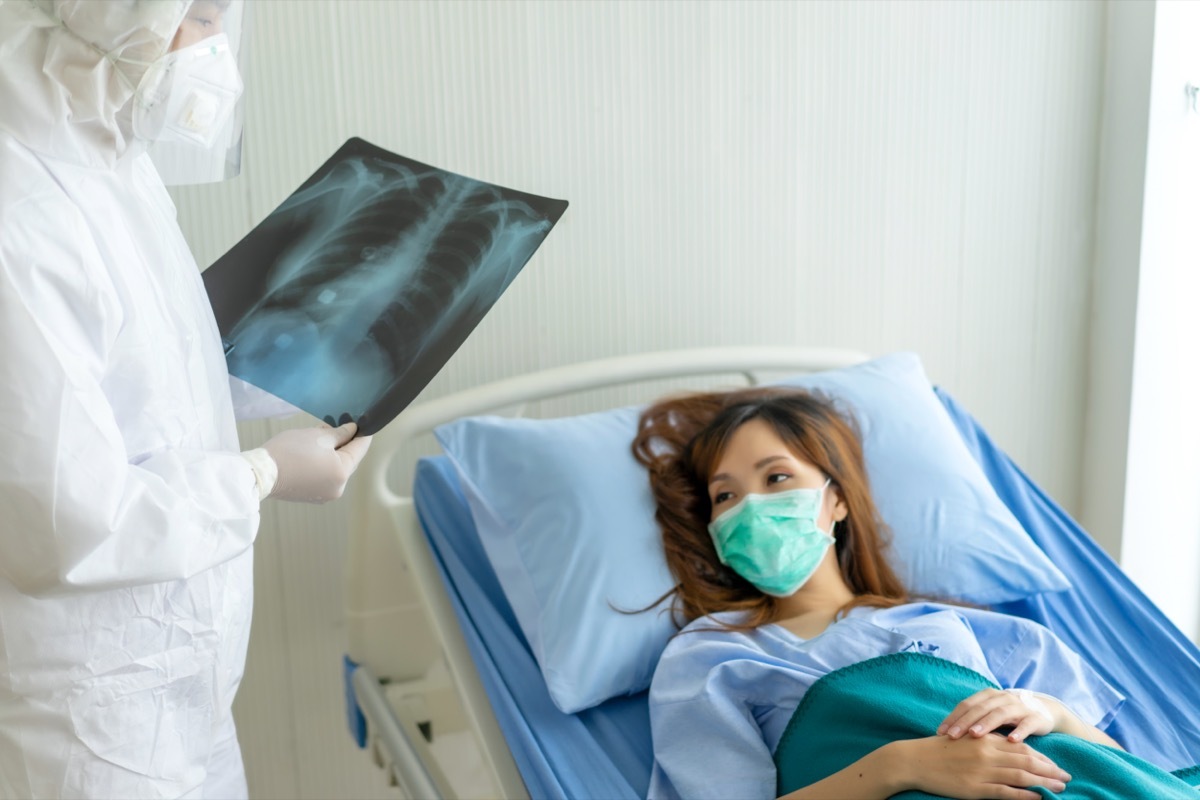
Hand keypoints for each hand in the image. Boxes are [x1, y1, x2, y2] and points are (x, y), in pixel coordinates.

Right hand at [261, 421, 372, 502]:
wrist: (260, 473)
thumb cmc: (289, 452)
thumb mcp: (318, 436)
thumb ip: (340, 433)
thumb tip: (351, 430)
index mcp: (342, 473)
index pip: (360, 449)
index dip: (362, 433)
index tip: (363, 423)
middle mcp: (337, 488)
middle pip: (348, 460)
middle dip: (343, 442)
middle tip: (336, 425)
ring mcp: (324, 494)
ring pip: (335, 468)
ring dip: (331, 452)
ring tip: (319, 436)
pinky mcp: (311, 495)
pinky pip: (324, 476)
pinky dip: (322, 464)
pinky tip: (312, 451)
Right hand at [898, 734, 1070, 799]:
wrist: (914, 760)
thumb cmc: (938, 749)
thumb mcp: (965, 738)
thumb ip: (986, 741)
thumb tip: (1008, 748)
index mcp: (985, 739)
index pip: (1021, 747)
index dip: (1042, 756)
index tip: (1055, 764)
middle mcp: (987, 753)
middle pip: (1027, 761)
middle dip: (1050, 769)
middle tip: (1067, 777)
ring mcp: (982, 771)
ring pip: (1021, 776)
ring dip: (1044, 782)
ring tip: (1060, 788)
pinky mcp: (975, 788)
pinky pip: (1005, 792)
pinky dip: (1024, 795)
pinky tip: (1037, 797)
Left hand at [939, 688, 1056, 743]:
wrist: (1042, 712)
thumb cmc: (1008, 717)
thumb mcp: (990, 715)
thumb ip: (972, 721)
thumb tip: (945, 734)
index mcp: (988, 695)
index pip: (967, 704)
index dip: (953, 717)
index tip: (941, 732)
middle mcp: (1002, 698)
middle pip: (980, 708)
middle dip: (965, 722)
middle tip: (952, 736)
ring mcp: (1019, 707)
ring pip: (1000, 713)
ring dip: (987, 724)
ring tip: (975, 735)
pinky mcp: (1035, 718)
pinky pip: (1027, 724)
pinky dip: (1019, 731)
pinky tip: (1011, 741)